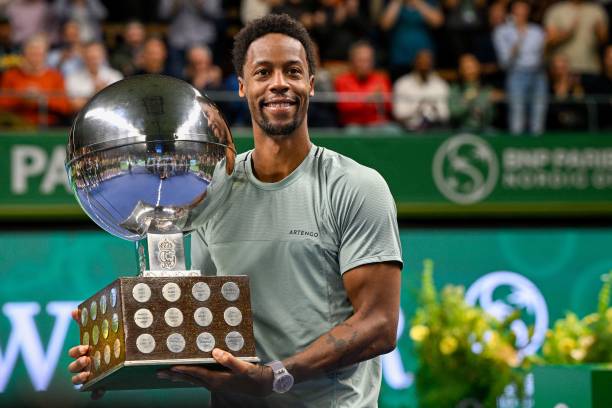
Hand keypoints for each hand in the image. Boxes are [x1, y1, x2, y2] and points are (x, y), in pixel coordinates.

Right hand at [66, 309, 104, 399]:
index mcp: (85, 352)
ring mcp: (91, 375)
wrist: (123, 355)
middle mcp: (85, 365)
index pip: (73, 353)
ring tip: (87, 373)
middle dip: (77, 364)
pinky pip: (94, 392)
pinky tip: (98, 392)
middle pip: (73, 368)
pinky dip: (94, 393)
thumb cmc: (106, 342)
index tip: (85, 347)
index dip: (76, 352)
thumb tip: (74, 310)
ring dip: (79, 378)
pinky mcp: (100, 384)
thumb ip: (86, 321)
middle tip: (86, 358)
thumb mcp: (99, 331)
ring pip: (78, 381)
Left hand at [157, 348, 273, 396]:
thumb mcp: (242, 367)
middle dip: (174, 375)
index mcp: (216, 379)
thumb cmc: (251, 375)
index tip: (170, 367)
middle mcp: (212, 383)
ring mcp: (214, 383)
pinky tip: (186, 375)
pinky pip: (198, 379)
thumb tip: (214, 352)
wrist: (261, 384)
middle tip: (158, 373)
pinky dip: (189, 376)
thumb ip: (228, 359)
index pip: (196, 373)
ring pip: (192, 380)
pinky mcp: (217, 382)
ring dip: (179, 376)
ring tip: (167, 374)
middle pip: (189, 378)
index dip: (183, 370)